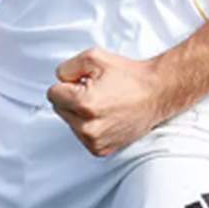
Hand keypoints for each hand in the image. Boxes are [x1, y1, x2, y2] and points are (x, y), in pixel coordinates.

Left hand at [47, 49, 172, 156]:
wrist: (156, 93)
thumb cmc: (129, 76)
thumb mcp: (93, 58)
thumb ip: (67, 68)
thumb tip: (59, 80)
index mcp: (83, 103)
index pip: (52, 93)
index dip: (68, 84)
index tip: (83, 82)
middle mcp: (88, 127)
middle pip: (59, 109)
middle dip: (72, 99)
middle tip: (95, 92)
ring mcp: (95, 141)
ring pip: (70, 123)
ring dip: (80, 113)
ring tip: (103, 104)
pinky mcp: (101, 149)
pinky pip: (81, 135)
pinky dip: (89, 126)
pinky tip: (106, 116)